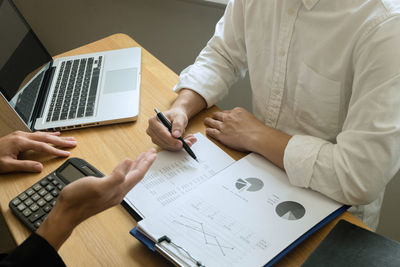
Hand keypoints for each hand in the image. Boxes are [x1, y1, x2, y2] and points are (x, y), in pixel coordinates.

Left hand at [0, 131, 76, 172]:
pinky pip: (38, 133)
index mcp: (20, 142)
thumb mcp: (7, 166)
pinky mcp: (19, 136)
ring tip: (68, 138)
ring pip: (43, 134)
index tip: (66, 154)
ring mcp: (21, 135)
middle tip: (73, 143)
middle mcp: (22, 136)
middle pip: (46, 137)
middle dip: (61, 140)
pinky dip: (48, 134)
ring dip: (57, 136)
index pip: (43, 146)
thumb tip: (39, 167)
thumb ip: (24, 166)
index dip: (56, 151)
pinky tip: (54, 133)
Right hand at [37, 149, 156, 249]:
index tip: (153, 153)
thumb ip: (117, 175)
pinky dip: (126, 170)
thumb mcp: (99, 185)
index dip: (146, 162)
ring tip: (141, 158)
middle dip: (144, 163)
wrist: (66, 213)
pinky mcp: (104, 192)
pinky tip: (123, 169)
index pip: (138, 174)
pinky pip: (121, 179)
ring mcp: (112, 192)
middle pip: (136, 175)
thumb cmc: (79, 200)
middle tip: (151, 153)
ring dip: (136, 166)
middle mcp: (119, 191)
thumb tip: (129, 161)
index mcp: (119, 189)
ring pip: (129, 177)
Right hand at [146, 107, 196, 149]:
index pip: (161, 132)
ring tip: (190, 141)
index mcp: (153, 121)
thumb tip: (176, 135)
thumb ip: (178, 125)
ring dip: (178, 146)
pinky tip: (186, 143)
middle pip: (163, 141)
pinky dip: (178, 146)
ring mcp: (154, 137)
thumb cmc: (176, 115)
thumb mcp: (179, 117)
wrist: (175, 117)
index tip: (180, 143)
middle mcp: (151, 130)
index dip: (171, 139)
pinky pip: (168, 147)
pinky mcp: (159, 142)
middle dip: (176, 144)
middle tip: (188, 143)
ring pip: (166, 146)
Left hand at [204, 107, 267, 151]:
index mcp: (237, 112)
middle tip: (213, 116)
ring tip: (206, 121)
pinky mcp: (221, 135)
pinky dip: (209, 131)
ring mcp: (224, 126)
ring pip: (212, 122)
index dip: (225, 115)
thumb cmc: (257, 130)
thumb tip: (243, 121)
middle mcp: (229, 118)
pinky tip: (207, 131)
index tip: (224, 116)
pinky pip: (212, 132)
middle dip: (215, 116)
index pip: (227, 112)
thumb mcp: (250, 118)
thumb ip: (243, 118)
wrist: (256, 136)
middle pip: (218, 115)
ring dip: (208, 121)